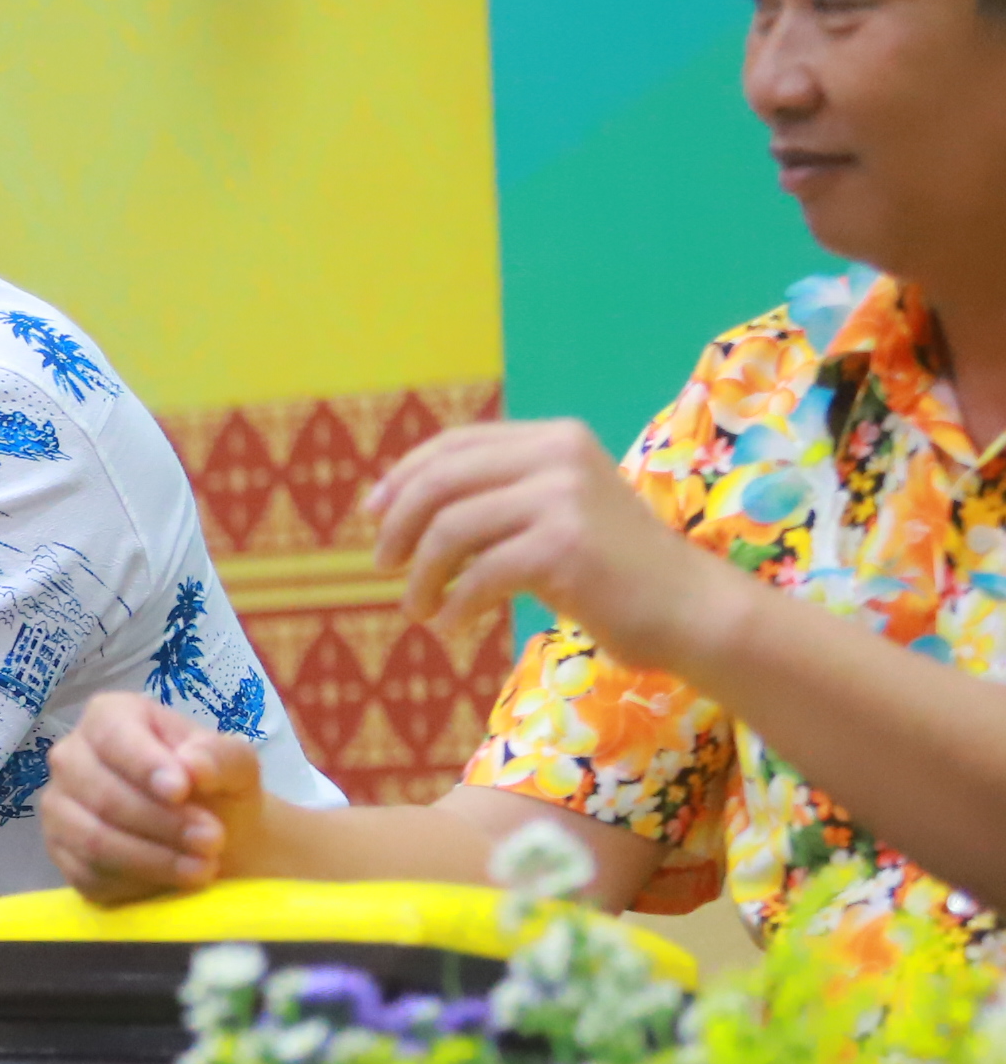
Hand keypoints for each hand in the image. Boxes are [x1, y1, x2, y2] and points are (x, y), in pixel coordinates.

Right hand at [40, 690, 269, 899]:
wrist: (212, 839)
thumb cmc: (218, 790)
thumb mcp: (237, 765)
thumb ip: (220, 756)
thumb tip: (192, 766)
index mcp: (109, 717)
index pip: (114, 737)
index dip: (145, 765)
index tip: (181, 791)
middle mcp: (72, 758)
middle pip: (104, 795)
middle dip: (162, 823)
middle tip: (212, 840)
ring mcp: (59, 809)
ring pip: (94, 840)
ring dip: (153, 859)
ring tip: (202, 868)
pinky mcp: (62, 855)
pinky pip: (90, 875)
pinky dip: (137, 884)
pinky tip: (173, 882)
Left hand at [367, 419, 742, 670]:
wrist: (690, 609)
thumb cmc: (615, 570)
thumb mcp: (556, 513)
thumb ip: (497, 498)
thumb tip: (400, 508)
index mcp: (554, 438)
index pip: (455, 443)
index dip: (403, 476)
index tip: (373, 514)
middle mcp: (559, 456)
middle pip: (441, 481)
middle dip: (399, 524)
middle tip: (383, 566)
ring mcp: (564, 499)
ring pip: (451, 529)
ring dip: (422, 576)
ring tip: (418, 609)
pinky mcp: (565, 547)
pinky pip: (480, 574)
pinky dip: (454, 604)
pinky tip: (451, 625)